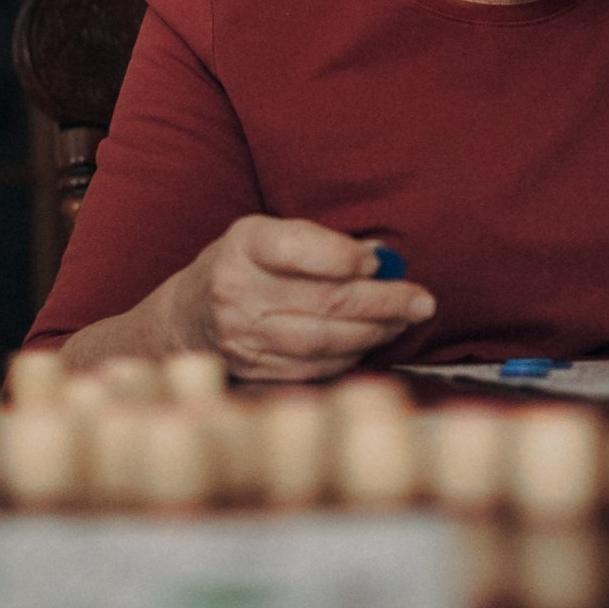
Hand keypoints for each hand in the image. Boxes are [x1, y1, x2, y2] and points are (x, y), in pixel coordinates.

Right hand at [166, 216, 436, 381]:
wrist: (185, 320)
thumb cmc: (239, 268)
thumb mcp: (264, 236)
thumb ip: (318, 244)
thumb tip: (381, 258)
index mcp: (244, 246)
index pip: (300, 247)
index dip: (347, 256)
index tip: (379, 262)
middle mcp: (238, 291)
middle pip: (325, 299)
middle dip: (385, 301)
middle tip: (422, 301)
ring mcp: (244, 337)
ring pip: (325, 339)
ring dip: (374, 332)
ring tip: (403, 321)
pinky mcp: (255, 371)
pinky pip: (316, 368)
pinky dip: (351, 357)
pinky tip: (369, 343)